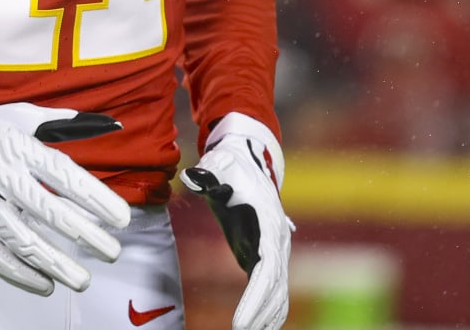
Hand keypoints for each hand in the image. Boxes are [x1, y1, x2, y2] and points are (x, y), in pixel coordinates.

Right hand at [0, 94, 130, 294]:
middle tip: (111, 252)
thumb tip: (106, 124)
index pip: (66, 177)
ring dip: (56, 264)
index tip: (120, 219)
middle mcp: (4, 178)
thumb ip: (62, 124)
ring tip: (82, 279)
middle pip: (51, 213)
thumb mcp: (21, 118)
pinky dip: (20, 275)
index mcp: (19, 148)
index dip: (96, 199)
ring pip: (24, 242)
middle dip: (85, 236)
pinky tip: (44, 285)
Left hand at [181, 113, 292, 329]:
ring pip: (278, 290)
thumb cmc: (230, 163)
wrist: (247, 157)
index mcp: (268, 222)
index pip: (267, 268)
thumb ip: (207, 175)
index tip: (241, 323)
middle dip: (260, 314)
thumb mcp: (218, 165)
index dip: (256, 297)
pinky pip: (272, 287)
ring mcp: (274, 248)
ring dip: (267, 316)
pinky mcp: (264, 253)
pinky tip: (260, 328)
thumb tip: (191, 177)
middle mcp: (277, 239)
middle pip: (275, 285)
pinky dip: (270, 309)